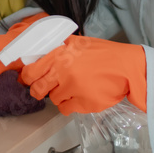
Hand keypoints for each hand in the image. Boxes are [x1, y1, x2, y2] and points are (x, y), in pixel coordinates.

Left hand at [19, 36, 146, 115]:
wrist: (126, 67)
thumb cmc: (103, 54)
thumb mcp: (77, 43)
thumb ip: (58, 48)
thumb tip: (40, 54)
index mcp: (59, 54)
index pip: (30, 71)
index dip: (27, 77)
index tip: (29, 79)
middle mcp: (62, 71)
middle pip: (37, 88)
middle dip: (38, 90)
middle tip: (43, 89)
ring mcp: (72, 88)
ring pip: (53, 98)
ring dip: (59, 95)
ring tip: (72, 88)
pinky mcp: (82, 102)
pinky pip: (65, 109)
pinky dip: (70, 105)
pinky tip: (78, 97)